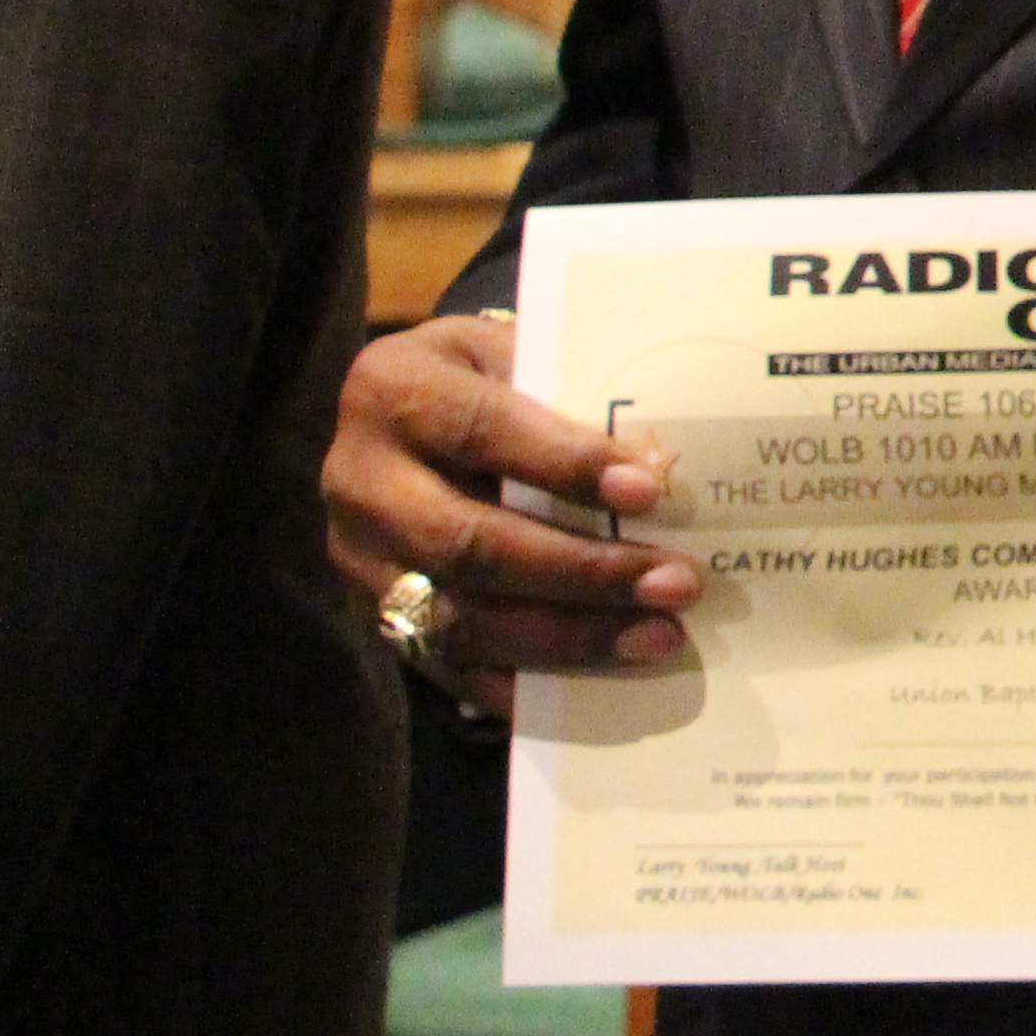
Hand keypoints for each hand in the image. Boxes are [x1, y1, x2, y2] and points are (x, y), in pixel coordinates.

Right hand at [323, 311, 700, 721]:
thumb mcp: (515, 352)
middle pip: (468, 543)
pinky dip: (525, 683)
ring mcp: (359, 558)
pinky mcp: (372, 616)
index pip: (483, 432)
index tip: (649, 492)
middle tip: (676, 584)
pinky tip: (599, 682)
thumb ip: (573, 397)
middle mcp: (360, 481)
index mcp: (396, 390)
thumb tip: (664, 466)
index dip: (565, 465)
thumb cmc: (484, 378)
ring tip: (658, 636)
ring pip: (458, 618)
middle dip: (581, 572)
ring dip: (568, 636)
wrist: (399, 416)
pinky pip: (447, 667)